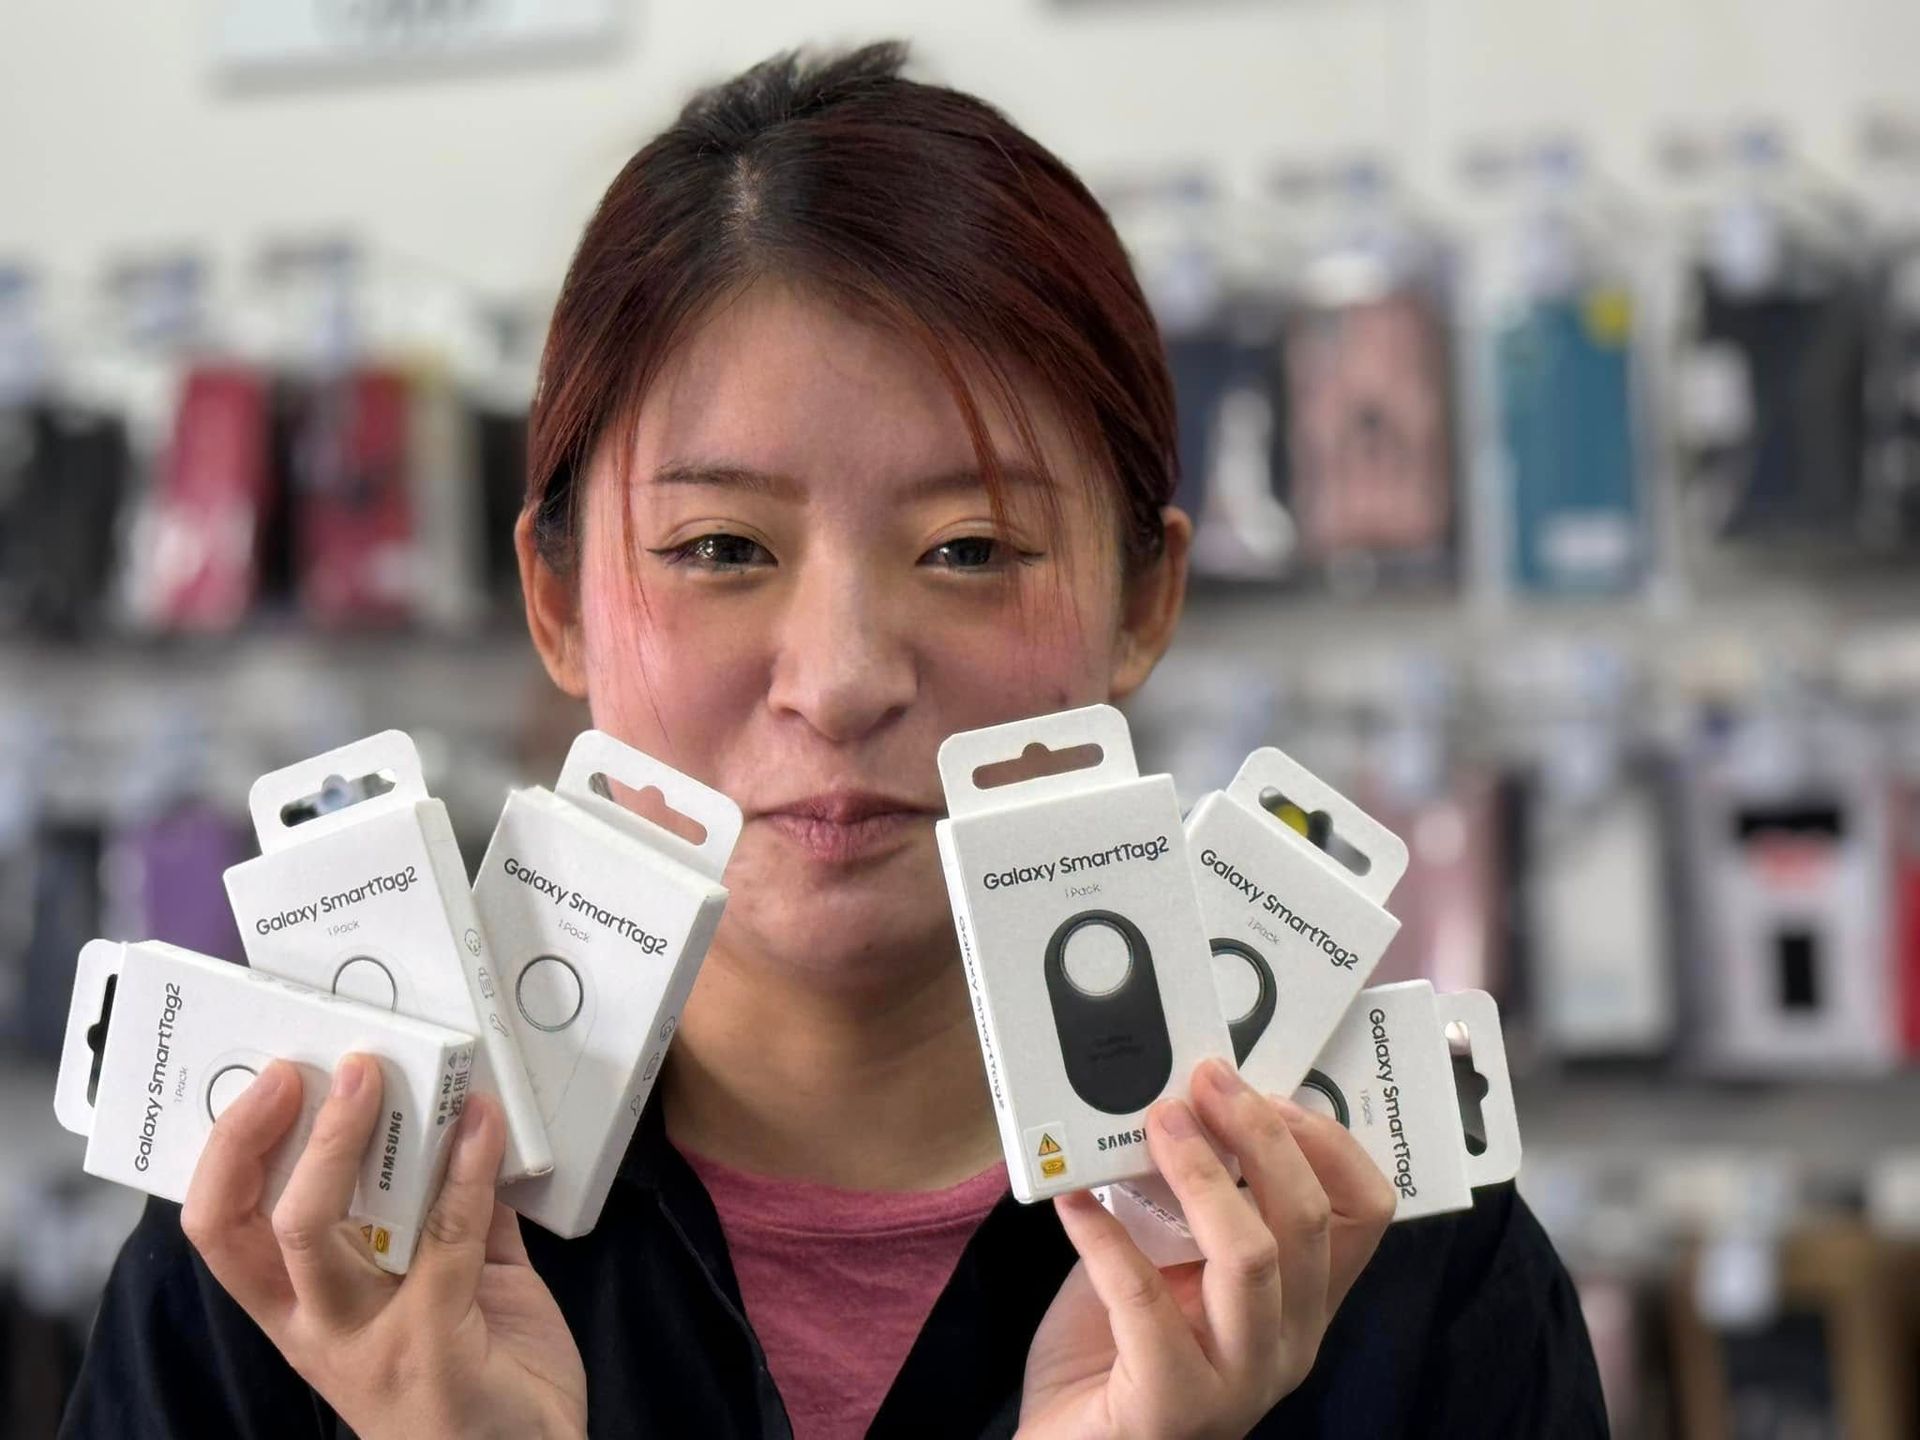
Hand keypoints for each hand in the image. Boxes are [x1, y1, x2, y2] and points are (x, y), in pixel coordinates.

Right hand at [181, 1055, 587, 1439]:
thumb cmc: (484, 1378)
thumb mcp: (442, 1289)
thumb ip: (442, 1216)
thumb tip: (456, 1126)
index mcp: (302, 1311)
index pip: (223, 1231)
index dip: (230, 1151)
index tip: (272, 1079)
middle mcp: (317, 1329)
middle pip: (248, 1228)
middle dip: (264, 1137)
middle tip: (311, 1068)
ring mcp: (367, 1340)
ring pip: (315, 1231)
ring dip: (349, 1141)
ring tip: (386, 1077)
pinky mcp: (432, 1344)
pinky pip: (445, 1236)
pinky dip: (466, 1167)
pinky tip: (485, 1124)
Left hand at [1019, 1057, 1396, 1438]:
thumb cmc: (1115, 1353)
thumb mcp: (1170, 1263)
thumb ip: (1186, 1203)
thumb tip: (1178, 1106)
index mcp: (1301, 1303)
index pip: (1363, 1215)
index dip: (1323, 1140)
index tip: (1263, 1090)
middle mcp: (1286, 1344)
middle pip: (1307, 1221)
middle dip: (1257, 1134)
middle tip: (1203, 1083)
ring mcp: (1238, 1384)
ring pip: (1253, 1258)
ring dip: (1201, 1174)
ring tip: (1157, 1124)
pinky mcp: (1171, 1408)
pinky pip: (1144, 1302)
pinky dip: (1104, 1237)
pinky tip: (1073, 1202)